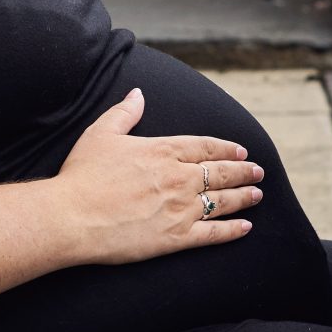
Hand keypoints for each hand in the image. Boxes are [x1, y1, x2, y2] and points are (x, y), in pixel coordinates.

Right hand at [50, 89, 263, 265]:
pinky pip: (213, 234)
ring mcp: (181, 208)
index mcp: (163, 150)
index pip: (205, 147)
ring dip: (243, 197)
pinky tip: (245, 228)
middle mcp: (178, 177)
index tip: (241, 150)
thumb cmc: (82, 174)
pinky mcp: (176, 237)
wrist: (72, 216)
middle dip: (243, 171)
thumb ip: (124, 113)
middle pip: (221, 172)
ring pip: (223, 201)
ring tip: (257, 194)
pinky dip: (232, 230)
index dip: (227, 148)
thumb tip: (138, 93)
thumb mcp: (101, 134)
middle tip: (258, 171)